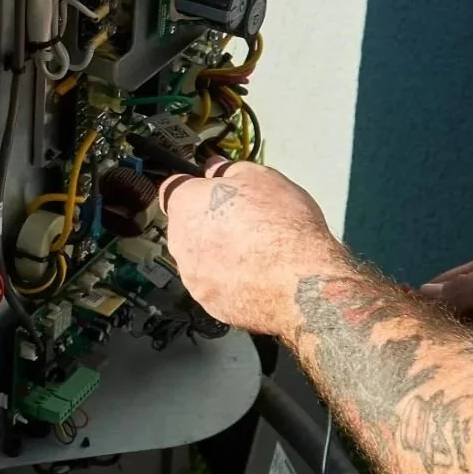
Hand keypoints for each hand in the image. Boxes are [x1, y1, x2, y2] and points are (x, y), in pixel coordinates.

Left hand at [160, 160, 344, 339]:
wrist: (299, 282)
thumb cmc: (281, 223)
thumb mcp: (262, 178)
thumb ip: (230, 170)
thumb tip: (215, 168)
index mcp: (186, 204)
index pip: (172, 188)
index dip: (194, 186)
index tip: (211, 189)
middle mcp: (180, 242)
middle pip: (187, 226)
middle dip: (209, 222)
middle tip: (244, 221)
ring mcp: (193, 278)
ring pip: (200, 259)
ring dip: (217, 254)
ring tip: (255, 253)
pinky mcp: (210, 305)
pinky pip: (215, 286)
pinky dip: (229, 281)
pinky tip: (257, 277)